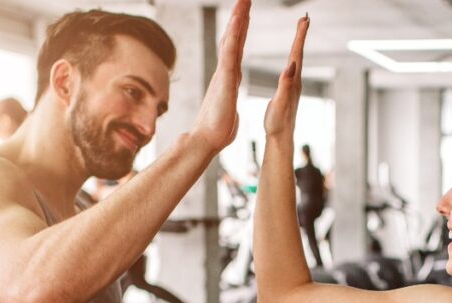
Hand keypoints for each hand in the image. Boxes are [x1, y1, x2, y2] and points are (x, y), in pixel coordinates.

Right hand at [191, 0, 250, 151]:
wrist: (206, 140)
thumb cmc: (216, 131)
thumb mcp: (228, 111)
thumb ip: (228, 104)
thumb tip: (226, 105)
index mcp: (228, 78)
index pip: (236, 49)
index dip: (240, 31)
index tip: (244, 15)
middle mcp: (225, 71)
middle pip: (233, 38)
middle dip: (239, 17)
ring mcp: (224, 73)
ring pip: (231, 40)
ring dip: (238, 18)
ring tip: (244, 0)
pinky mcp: (225, 79)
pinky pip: (230, 52)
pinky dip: (234, 34)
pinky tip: (239, 19)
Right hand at [263, 14, 308, 138]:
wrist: (281, 139)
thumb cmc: (278, 123)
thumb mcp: (279, 102)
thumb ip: (285, 84)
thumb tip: (292, 65)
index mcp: (292, 81)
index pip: (296, 53)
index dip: (299, 35)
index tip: (304, 19)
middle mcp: (295, 81)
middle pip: (298, 52)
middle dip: (301, 34)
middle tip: (304, 18)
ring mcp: (293, 86)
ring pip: (296, 59)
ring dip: (298, 43)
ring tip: (300, 30)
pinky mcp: (289, 91)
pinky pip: (291, 68)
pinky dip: (292, 57)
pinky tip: (291, 58)